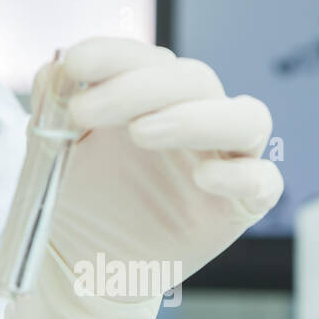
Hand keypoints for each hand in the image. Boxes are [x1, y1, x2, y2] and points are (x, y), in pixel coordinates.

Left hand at [5, 37, 282, 318]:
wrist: (83, 264)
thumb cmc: (78, 198)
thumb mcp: (54, 149)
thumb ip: (53, 105)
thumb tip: (57, 67)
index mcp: (155, 96)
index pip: (149, 59)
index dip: (114, 55)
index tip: (75, 64)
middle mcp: (197, 119)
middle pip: (197, 80)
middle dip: (139, 88)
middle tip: (84, 112)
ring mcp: (224, 160)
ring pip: (247, 118)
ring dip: (196, 117)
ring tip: (140, 133)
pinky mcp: (240, 207)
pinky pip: (264, 181)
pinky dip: (240, 174)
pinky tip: (202, 177)